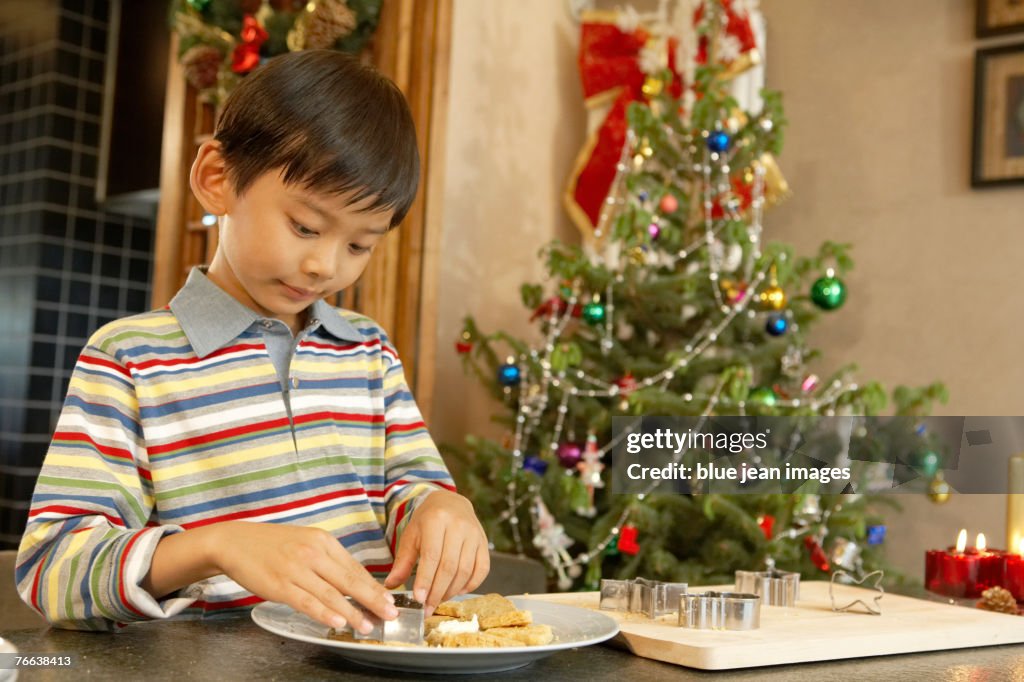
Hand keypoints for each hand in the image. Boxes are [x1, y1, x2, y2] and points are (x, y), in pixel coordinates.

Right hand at [208, 521, 396, 632]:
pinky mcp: (280, 585)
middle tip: (391, 613)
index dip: (374, 586)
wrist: (235, 541)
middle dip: (373, 599)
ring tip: (368, 625)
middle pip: (349, 580)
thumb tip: (351, 581)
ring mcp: (296, 569)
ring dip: (352, 612)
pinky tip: (338, 622)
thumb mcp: (305, 542)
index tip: (389, 599)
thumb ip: (327, 559)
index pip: (355, 567)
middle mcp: (313, 553)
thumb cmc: (272, 544)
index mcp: (323, 541)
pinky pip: (307, 602)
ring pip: (331, 594)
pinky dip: (324, 613)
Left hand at [383, 490, 488, 613]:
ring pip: (465, 570)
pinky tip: (457, 591)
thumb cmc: (427, 521)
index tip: (419, 599)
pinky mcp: (484, 543)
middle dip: (437, 591)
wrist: (450, 503)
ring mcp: (475, 534)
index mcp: (436, 520)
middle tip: (427, 608)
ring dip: (451, 591)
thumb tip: (391, 584)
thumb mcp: (411, 535)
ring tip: (438, 600)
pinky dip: (470, 585)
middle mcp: (459, 526)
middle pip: (449, 566)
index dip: (425, 580)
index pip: (432, 555)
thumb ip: (402, 561)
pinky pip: (482, 569)